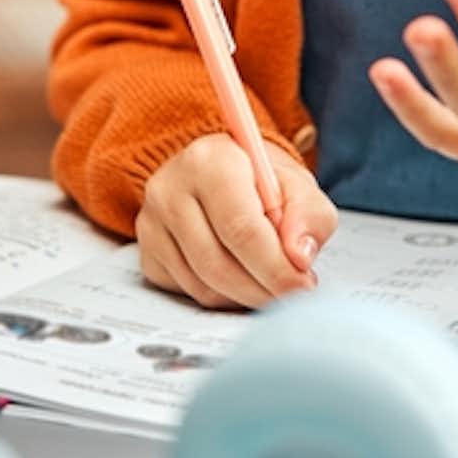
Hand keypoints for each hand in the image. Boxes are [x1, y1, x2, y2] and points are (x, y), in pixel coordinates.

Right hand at [136, 133, 337, 309]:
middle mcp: (170, 188)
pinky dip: (222, 296)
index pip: (241, 227)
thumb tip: (299, 257)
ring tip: (269, 281)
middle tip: (292, 294)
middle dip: (263, 289)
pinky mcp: (148, 252)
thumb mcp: (298, 186)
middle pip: (218, 264)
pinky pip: (188, 292)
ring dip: (245, 296)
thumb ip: (309, 216)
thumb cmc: (261, 181)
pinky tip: (240, 275)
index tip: (302, 284)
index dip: (276, 266)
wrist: (222, 175)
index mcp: (209, 161)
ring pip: (203, 286)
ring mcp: (152, 223)